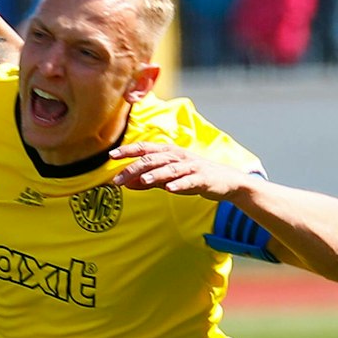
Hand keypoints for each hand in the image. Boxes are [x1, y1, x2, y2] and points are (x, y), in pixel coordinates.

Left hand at [110, 142, 256, 200]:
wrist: (226, 182)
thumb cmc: (193, 177)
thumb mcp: (167, 179)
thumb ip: (147, 181)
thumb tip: (125, 183)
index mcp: (169, 153)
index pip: (145, 148)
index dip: (128, 150)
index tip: (111, 156)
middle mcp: (178, 156)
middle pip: (153, 159)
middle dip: (134, 168)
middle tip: (117, 179)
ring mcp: (191, 167)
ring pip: (170, 168)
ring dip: (155, 173)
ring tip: (141, 179)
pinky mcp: (203, 179)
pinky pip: (189, 181)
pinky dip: (179, 184)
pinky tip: (170, 189)